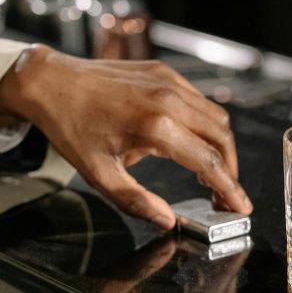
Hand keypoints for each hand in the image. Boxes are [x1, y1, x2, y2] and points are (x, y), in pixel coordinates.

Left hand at [0, 45, 252, 227]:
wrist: (51, 82)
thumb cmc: (71, 128)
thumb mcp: (99, 174)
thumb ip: (137, 201)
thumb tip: (167, 220)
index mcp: (156, 127)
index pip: (209, 162)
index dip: (230, 189)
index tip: (241, 208)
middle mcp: (169, 99)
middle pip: (222, 139)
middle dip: (229, 170)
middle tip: (223, 196)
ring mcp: (169, 81)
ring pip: (216, 117)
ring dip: (220, 147)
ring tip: (209, 174)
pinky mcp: (164, 72)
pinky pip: (199, 100)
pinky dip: (206, 125)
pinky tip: (192, 144)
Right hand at [97, 237, 246, 292]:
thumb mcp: (112, 283)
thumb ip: (147, 260)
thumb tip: (174, 237)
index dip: (231, 271)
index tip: (239, 249)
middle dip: (227, 275)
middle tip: (231, 248)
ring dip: (215, 282)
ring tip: (210, 254)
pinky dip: (202, 290)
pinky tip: (191, 271)